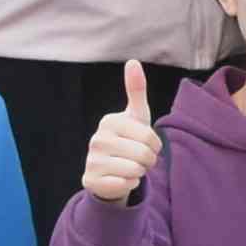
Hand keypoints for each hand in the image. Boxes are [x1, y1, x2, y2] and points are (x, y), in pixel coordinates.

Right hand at [83, 64, 161, 202]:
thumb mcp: (136, 115)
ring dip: (139, 172)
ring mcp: (91, 160)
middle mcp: (96, 139)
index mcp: (109, 121)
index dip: (154, 145)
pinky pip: (124, 184)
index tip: (146, 144)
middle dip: (148, 160)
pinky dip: (129, 184)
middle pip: (143, 155)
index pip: (149, 137)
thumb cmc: (128, 138)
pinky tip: (120, 178)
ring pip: (134, 171)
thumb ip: (136, 89)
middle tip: (139, 159)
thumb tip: (133, 61)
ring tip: (130, 167)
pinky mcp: (90, 180)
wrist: (110, 170)